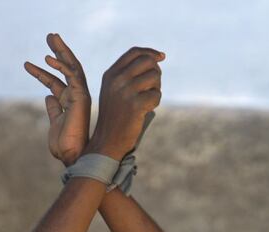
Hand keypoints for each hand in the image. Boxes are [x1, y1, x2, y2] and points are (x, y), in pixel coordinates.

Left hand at [24, 33, 90, 166]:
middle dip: (58, 52)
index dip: (42, 73)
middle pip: (67, 69)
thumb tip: (48, 96)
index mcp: (69, 103)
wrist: (72, 156)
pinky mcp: (81, 98)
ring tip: (50, 38)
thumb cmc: (64, 145)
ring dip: (61, 51)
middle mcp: (76, 97)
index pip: (55, 82)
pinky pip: (72, 76)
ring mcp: (80, 96)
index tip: (27, 65)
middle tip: (49, 37)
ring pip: (72, 67)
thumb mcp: (54, 124)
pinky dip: (61, 66)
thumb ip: (53, 109)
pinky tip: (48, 59)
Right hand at [85, 47, 164, 161]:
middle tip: (153, 87)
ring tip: (147, 100)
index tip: (162, 57)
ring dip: (156, 88)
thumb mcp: (113, 92)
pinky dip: (155, 102)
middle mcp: (117, 80)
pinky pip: (156, 95)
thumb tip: (153, 60)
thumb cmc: (114, 117)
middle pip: (148, 61)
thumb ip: (126, 75)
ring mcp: (126, 92)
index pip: (134, 52)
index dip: (150, 52)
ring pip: (154, 76)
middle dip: (156, 72)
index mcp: (110, 74)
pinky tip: (146, 110)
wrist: (107, 141)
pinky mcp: (136, 105)